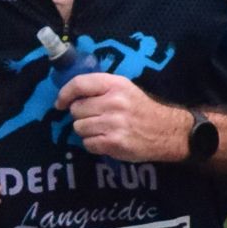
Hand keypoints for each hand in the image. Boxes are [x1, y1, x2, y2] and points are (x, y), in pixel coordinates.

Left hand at [57, 73, 192, 162]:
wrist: (166, 131)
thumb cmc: (141, 109)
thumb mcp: (124, 89)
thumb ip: (100, 88)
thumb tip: (69, 96)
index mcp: (115, 84)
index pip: (79, 84)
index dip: (64, 94)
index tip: (60, 103)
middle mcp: (113, 102)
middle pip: (76, 109)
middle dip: (81, 116)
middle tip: (95, 118)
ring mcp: (113, 123)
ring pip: (79, 128)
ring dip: (86, 131)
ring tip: (102, 130)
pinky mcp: (114, 142)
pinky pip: (87, 143)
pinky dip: (93, 144)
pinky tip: (106, 140)